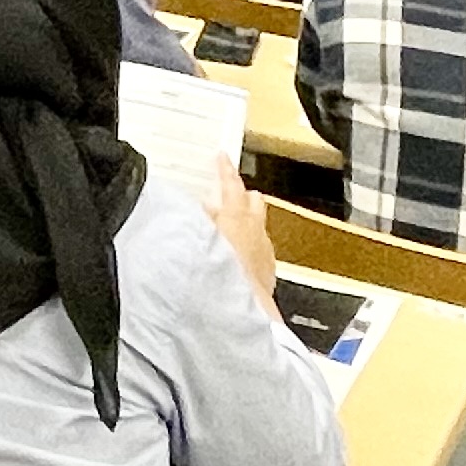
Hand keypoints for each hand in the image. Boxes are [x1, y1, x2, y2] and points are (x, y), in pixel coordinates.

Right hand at [207, 161, 277, 304]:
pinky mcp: (268, 270)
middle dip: (244, 194)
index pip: (231, 185)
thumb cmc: (220, 273)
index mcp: (237, 217)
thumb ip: (199, 220)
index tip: (222, 158)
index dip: (225, 169)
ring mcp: (264, 250)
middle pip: (254, 201)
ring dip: (248, 222)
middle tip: (230, 192)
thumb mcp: (198, 239)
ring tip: (232, 227)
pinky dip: (251, 247)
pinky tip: (240, 257)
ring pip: (259, 225)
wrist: (241, 308)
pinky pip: (261, 249)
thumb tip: (197, 208)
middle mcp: (255, 230)